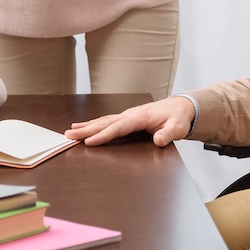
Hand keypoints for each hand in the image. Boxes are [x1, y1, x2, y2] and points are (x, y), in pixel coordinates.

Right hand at [65, 96, 194, 147]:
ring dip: (87, 126)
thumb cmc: (178, 118)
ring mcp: (127, 115)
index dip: (103, 135)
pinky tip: (84, 127)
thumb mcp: (177, 127)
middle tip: (69, 135)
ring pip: (103, 121)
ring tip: (70, 131)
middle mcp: (130, 114)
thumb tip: (159, 140)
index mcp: (140, 117)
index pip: (118, 127)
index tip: (89, 141)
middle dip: (86, 130)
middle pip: (105, 123)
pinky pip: (107, 121)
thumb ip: (168, 134)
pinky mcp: (126, 118)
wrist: (180, 107)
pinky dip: (94, 124)